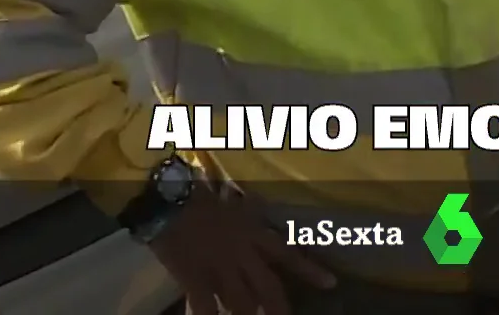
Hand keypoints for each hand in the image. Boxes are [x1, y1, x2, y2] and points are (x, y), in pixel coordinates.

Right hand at [147, 190, 334, 314]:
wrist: (168, 199)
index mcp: (252, 232)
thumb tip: (252, 207)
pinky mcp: (196, 279)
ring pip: (242, 302)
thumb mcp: (229, 201)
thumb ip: (244, 210)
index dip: (310, 270)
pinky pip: (205, 307)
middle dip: (278, 308)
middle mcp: (242, 254)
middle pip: (268, 288)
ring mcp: (220, 269)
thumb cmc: (197, 194)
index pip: (287, 254)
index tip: (331, 284)